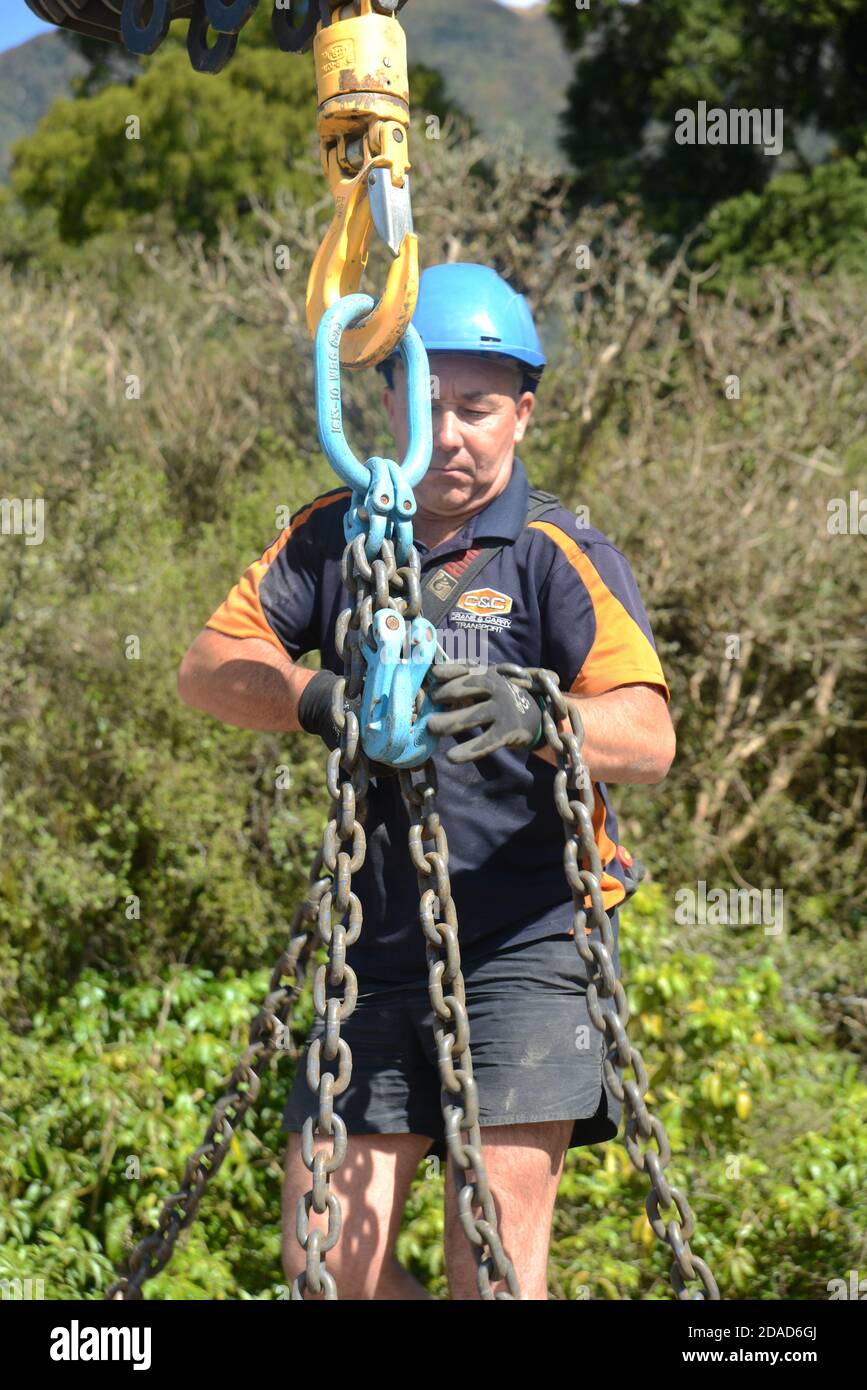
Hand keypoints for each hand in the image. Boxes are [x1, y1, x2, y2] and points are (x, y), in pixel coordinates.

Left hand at [425, 660, 543, 763]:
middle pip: (464, 688)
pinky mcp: (506, 732)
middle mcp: (494, 688)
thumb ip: (457, 680)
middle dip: (442, 696)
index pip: (461, 668)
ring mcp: (501, 710)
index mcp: (485, 673)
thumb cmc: (495, 697)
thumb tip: (427, 685)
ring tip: (431, 728)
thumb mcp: (481, 682)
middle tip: (427, 708)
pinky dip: (467, 751)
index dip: (443, 674)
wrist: (532, 715)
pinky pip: (485, 742)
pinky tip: (451, 757)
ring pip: (472, 716)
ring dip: (448, 723)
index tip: (430, 683)